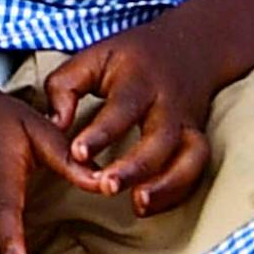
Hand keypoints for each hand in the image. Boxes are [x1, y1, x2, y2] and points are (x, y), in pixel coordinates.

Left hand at [24, 40, 219, 220]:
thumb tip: (56, 125)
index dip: (101, 132)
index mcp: (140, 79)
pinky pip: (196, 171)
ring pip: (190, 157)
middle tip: (107, 186)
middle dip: (136, 166)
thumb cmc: (131, 56)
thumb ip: (65, 85)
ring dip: (167, 184)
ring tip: (138, 204)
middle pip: (161, 138)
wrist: (191, 46)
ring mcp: (188, 123)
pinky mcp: (198, 140)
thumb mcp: (94, 55)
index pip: (122, 107)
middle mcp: (169, 103)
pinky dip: (175, 192)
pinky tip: (146, 206)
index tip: (78, 153)